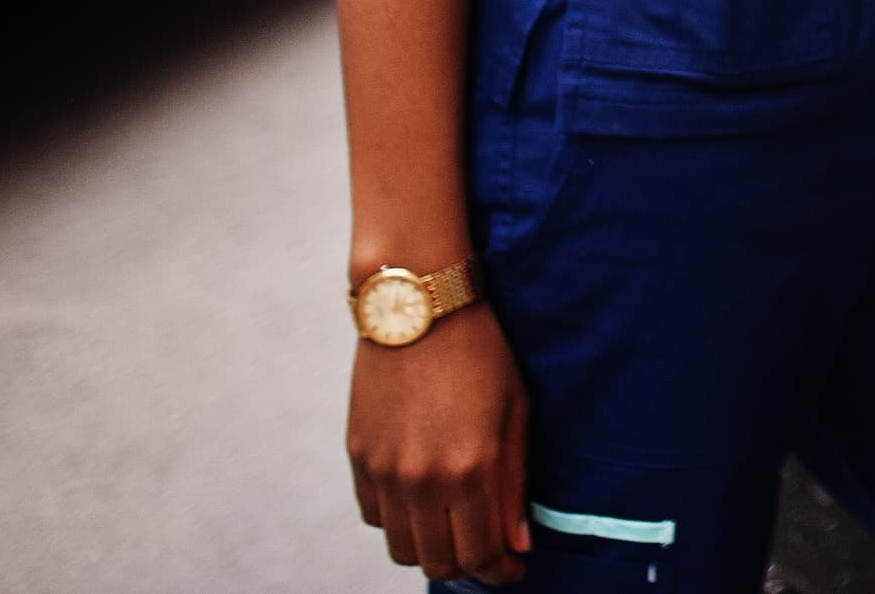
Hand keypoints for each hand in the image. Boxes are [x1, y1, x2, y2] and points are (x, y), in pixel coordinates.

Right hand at [347, 307, 529, 582]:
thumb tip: (516, 544)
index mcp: (468, 469)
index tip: (512, 568)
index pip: (480, 554)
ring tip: (456, 528)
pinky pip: (374, 517)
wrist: (419, 307)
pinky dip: (398, 522)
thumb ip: (513, 484)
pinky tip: (423, 501)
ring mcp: (383, 471)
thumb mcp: (515, 413)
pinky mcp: (357, 457)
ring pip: (401, 548)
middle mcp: (420, 480)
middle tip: (488, 552)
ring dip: (431, 549)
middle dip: (468, 566)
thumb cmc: (482, 352)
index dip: (499, 573)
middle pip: (437, 562)